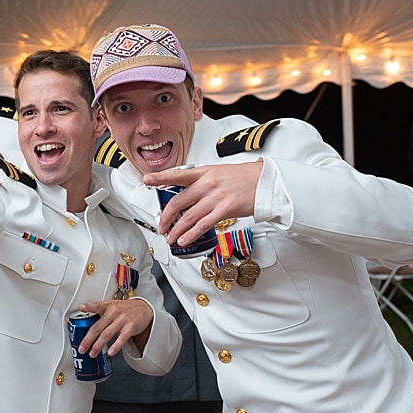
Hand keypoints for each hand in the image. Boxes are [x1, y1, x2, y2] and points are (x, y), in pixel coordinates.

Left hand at [75, 298, 153, 356]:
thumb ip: (99, 315)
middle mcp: (114, 312)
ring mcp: (122, 320)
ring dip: (98, 345)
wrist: (143, 308)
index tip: (81, 307)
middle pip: (98, 327)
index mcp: (107, 306)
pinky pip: (121, 338)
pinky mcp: (130, 327)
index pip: (96, 306)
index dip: (89, 307)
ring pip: (107, 334)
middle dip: (88, 339)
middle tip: (82, 348)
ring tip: (92, 353)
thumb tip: (85, 328)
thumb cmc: (124, 309)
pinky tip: (110, 352)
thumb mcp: (111, 306)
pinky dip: (115, 346)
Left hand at [143, 162, 262, 247]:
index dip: (160, 177)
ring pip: (188, 217)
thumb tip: (188, 193)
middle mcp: (207, 184)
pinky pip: (202, 225)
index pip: (177, 174)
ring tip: (171, 238)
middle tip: (161, 226)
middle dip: (166, 217)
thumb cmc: (244, 178)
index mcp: (204, 172)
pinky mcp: (224, 210)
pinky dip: (191, 235)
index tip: (146, 180)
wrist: (266, 181)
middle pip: (178, 202)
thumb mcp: (219, 173)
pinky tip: (185, 240)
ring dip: (176, 230)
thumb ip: (202, 182)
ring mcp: (215, 197)